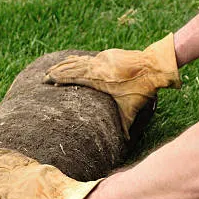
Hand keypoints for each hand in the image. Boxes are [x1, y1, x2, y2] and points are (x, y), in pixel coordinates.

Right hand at [44, 33, 180, 136]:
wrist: (154, 66)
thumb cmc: (142, 89)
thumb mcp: (131, 109)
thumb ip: (125, 126)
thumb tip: (125, 144)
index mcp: (97, 79)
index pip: (72, 76)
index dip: (58, 77)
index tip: (47, 80)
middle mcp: (97, 66)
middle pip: (71, 67)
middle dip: (56, 71)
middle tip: (44, 76)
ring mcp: (102, 58)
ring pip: (78, 60)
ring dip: (65, 64)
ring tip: (53, 68)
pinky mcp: (109, 54)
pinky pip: (88, 57)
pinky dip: (78, 60)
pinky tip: (72, 61)